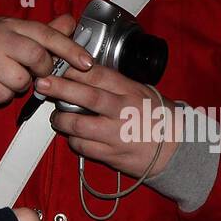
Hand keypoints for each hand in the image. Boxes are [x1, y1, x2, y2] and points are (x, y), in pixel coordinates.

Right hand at [0, 14, 91, 104]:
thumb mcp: (12, 30)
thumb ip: (43, 30)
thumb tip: (71, 22)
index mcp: (11, 25)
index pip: (46, 34)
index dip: (69, 48)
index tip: (86, 63)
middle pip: (37, 57)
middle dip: (43, 69)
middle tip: (36, 71)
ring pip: (22, 81)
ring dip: (20, 84)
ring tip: (7, 75)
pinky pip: (4, 96)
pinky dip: (3, 94)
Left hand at [34, 64, 181, 179]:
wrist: (178, 149)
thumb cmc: (158, 116)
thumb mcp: (142, 91)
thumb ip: (115, 83)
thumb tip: (83, 71)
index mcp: (130, 91)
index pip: (98, 75)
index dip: (74, 68)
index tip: (57, 64)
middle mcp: (123, 111)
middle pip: (86, 97)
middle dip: (59, 88)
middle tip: (42, 83)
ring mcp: (116, 135)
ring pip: (78, 126)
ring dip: (61, 119)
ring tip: (56, 116)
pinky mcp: (112, 156)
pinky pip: (83, 147)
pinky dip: (73, 141)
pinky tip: (73, 136)